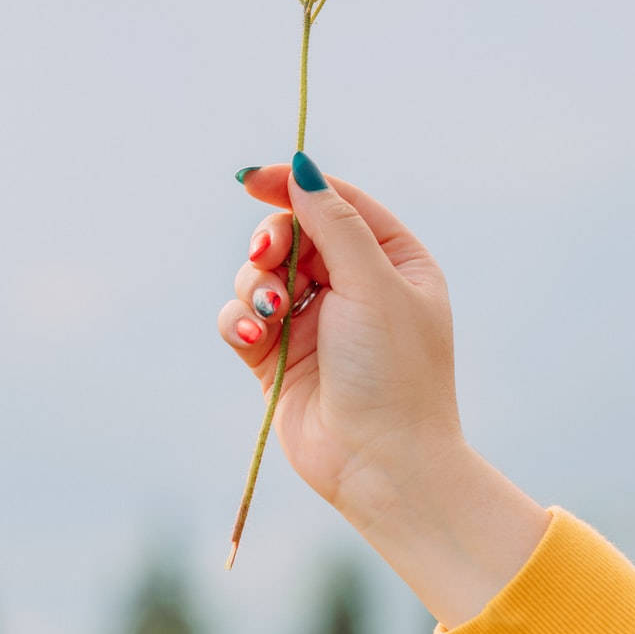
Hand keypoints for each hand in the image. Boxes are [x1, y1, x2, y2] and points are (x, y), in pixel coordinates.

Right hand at [219, 157, 464, 520]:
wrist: (381, 465)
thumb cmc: (393, 371)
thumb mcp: (373, 283)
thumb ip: (334, 223)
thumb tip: (302, 168)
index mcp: (394, 261)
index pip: (337, 203)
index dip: (294, 185)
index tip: (251, 180)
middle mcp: (354, 287)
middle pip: (291, 234)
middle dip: (271, 244)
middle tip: (267, 260)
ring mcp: (314, 323)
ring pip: (259, 275)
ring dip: (255, 288)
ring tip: (270, 319)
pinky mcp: (278, 358)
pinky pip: (242, 319)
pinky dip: (241, 324)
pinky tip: (255, 342)